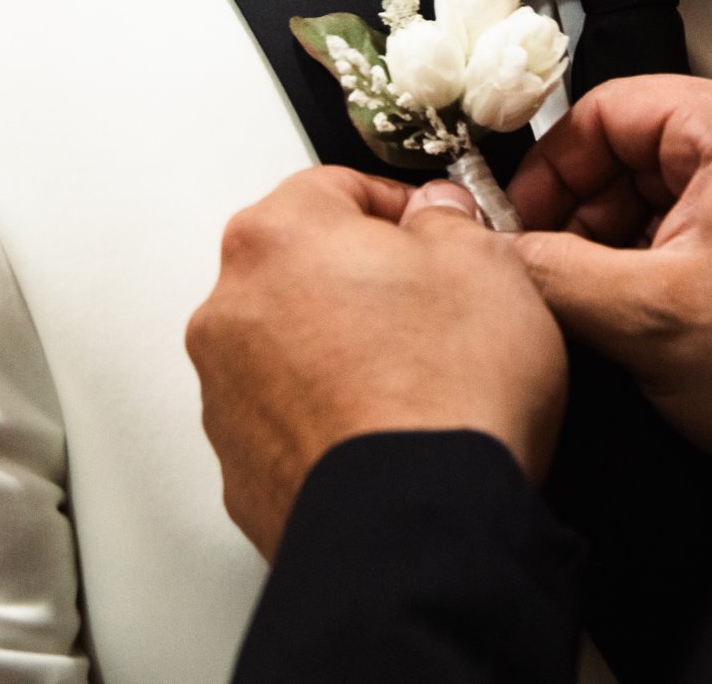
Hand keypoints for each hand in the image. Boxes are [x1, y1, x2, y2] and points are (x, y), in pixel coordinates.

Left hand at [186, 168, 567, 557]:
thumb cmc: (444, 395)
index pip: (337, 186)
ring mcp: (226, 393)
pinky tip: (386, 430)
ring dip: (338, 350)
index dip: (401, 207)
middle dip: (362, 280)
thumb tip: (438, 216)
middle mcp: (231, 309)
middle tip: (430, 308)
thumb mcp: (485, 263)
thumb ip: (450, 218)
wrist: (418, 525)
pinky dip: (327, 417)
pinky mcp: (240, 465)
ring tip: (414, 382)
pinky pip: (287, 417)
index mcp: (279, 236)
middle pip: (301, 266)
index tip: (438, 233)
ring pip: (289, 344)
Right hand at [507, 77, 711, 469]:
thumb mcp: (647, 320)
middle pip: (644, 143)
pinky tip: (669, 305)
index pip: (609, 107)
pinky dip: (682, 248)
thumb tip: (499, 251)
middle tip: (565, 269)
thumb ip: (552, 272)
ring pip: (681, 179)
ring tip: (620, 299)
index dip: (551, 170)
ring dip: (633, 233)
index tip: (524, 221)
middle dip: (592, 209)